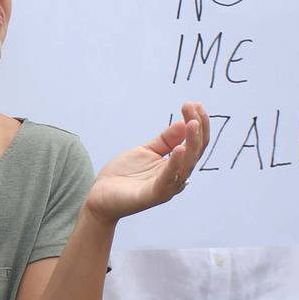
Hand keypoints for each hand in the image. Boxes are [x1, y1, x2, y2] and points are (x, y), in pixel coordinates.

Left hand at [85, 102, 208, 222]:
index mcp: (175, 166)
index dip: (198, 123)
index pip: (194, 144)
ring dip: (192, 143)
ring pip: (187, 166)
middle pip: (195, 153)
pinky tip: (179, 149)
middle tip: (193, 107)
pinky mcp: (153, 195)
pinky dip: (175, 164)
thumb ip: (165, 140)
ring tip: (192, 123)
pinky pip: (168, 180)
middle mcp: (175, 177)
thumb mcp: (146, 151)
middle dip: (198, 129)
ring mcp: (166, 187)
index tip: (194, 103)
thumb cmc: (123, 175)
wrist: (100, 196)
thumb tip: (183, 122)